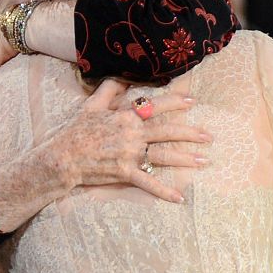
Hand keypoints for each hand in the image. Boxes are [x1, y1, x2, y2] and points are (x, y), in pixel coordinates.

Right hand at [55, 80, 210, 202]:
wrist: (63, 157)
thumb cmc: (76, 131)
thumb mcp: (91, 105)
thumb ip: (109, 88)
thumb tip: (122, 74)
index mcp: (125, 116)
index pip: (155, 106)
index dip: (175, 103)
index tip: (192, 102)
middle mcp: (132, 135)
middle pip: (167, 132)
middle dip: (190, 133)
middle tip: (209, 136)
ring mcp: (129, 155)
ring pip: (163, 156)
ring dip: (185, 159)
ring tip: (204, 161)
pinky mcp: (124, 173)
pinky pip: (148, 183)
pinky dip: (164, 191)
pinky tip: (179, 198)